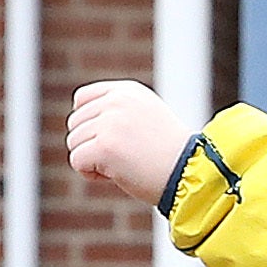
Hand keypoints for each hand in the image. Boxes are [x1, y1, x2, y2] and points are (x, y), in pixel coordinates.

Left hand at [66, 80, 188, 208]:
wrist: (191, 174)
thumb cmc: (169, 155)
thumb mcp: (146, 117)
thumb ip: (116, 111)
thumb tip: (78, 119)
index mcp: (128, 91)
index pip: (82, 99)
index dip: (88, 123)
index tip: (110, 140)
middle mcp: (117, 101)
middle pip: (75, 123)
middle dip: (90, 144)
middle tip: (121, 157)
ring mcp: (110, 122)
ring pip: (74, 143)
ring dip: (92, 160)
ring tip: (122, 165)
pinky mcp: (105, 146)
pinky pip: (76, 161)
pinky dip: (90, 174)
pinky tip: (115, 175)